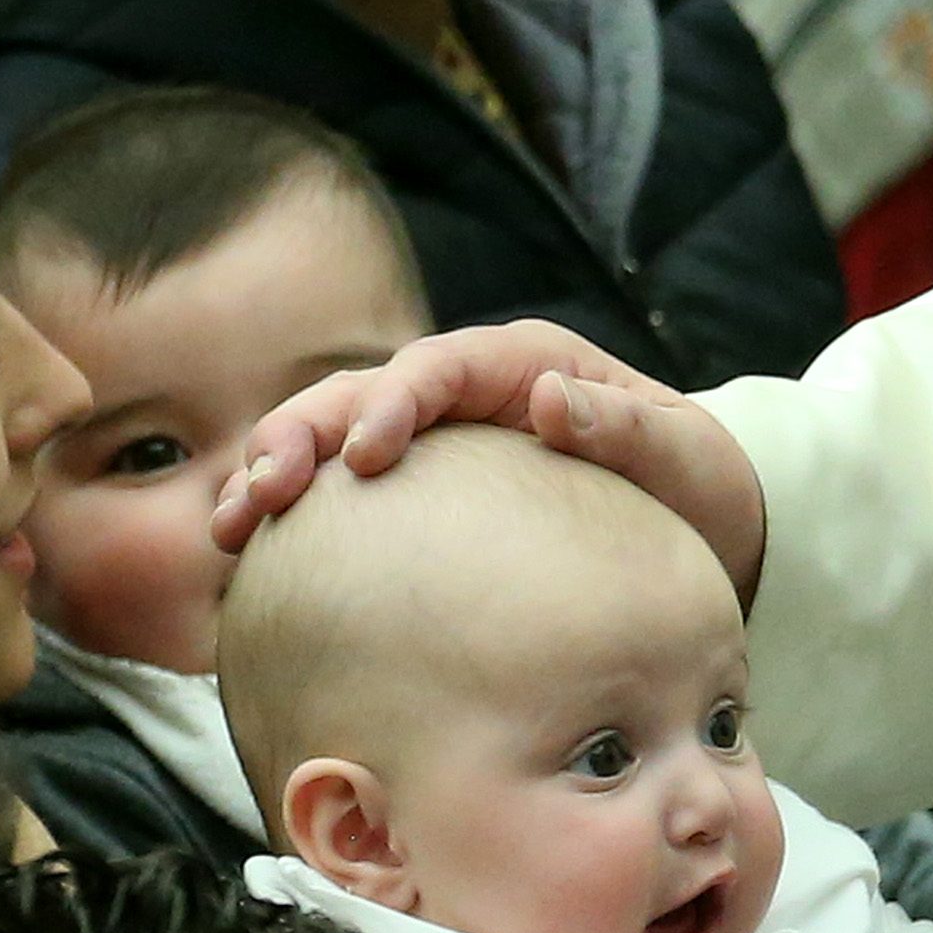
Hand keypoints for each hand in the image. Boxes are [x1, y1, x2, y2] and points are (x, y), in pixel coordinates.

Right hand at [215, 321, 766, 596]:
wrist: (702, 525)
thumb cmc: (696, 486)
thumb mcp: (684, 457)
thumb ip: (624, 428)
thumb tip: (546, 397)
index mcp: (523, 364)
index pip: (442, 365)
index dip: (394, 400)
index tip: (365, 455)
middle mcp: (469, 393)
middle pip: (363, 393)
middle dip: (302, 432)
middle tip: (262, 491)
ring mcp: (437, 441)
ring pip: (334, 441)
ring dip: (275, 473)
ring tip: (230, 526)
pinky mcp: (419, 493)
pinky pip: (343, 499)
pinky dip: (295, 522)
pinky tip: (249, 568)